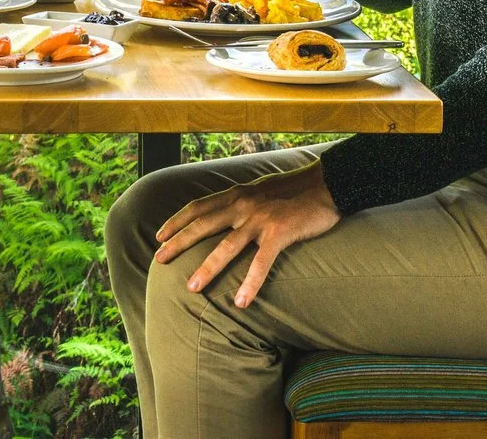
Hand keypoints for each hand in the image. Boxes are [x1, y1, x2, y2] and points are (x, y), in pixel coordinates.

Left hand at [153, 163, 340, 307]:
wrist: (328, 184)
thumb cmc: (296, 192)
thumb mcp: (262, 191)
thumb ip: (242, 202)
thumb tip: (226, 214)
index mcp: (237, 195)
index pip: (198, 207)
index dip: (176, 220)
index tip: (159, 235)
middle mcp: (243, 205)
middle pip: (203, 225)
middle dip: (178, 243)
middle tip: (158, 260)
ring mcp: (260, 219)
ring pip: (227, 247)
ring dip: (207, 268)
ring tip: (191, 289)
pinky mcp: (280, 232)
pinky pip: (262, 262)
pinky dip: (250, 283)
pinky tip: (241, 302)